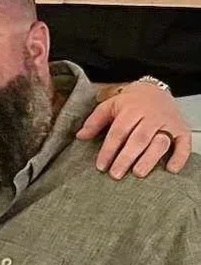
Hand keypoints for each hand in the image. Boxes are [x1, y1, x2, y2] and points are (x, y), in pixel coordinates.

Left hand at [76, 81, 191, 178]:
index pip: (119, 131)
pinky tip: (170, 169)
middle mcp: (151, 116)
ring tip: (138, 173)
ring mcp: (168, 123)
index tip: (101, 166)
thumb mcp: (110, 106)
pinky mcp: (182, 129)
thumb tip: (80, 136)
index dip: (109, 150)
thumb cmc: (131, 103)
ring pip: (160, 142)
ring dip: (149, 158)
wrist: (156, 90)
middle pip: (138, 139)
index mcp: (132, 110)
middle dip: (126, 157)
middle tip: (116, 174)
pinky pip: (184, 143)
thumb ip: (95, 121)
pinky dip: (179, 157)